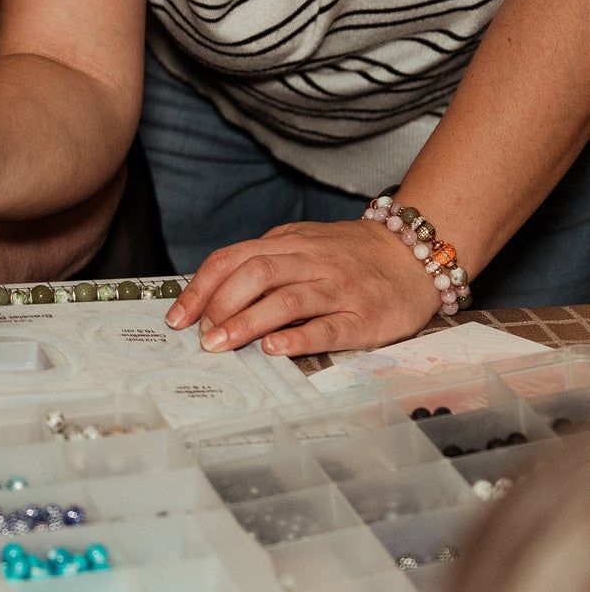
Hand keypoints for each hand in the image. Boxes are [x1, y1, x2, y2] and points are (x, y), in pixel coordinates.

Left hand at [164, 218, 440, 356]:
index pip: (232, 259)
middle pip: (253, 273)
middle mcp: (308, 261)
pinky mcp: (363, 318)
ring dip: (246, 322)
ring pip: (284, 299)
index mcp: (287, 243)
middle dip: (218, 304)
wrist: (414, 255)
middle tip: (199, 335)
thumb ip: (266, 259)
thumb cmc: (349, 254)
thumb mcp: (302, 243)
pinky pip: (327, 326)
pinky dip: (297, 337)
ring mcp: (336, 289)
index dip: (200, 287)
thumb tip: (217, 290)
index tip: (177, 317)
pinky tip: (274, 349)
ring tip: (220, 345)